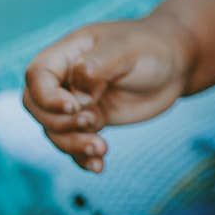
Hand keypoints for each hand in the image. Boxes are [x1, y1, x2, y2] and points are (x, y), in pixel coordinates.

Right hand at [21, 14, 194, 171]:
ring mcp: (79, 101)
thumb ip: (95, 68)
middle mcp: (67, 78)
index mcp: (68, 53)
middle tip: (93, 122)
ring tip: (102, 149)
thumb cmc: (151, 47)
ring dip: (73, 145)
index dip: (47, 97)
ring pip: (55, 131)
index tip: (74, 107)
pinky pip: (75, 143)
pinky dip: (82, 158)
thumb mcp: (126, 50)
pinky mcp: (94, 120)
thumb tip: (75, 96)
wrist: (177, 63)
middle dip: (60, 123)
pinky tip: (99, 166)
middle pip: (37, 108)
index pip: (36, 76)